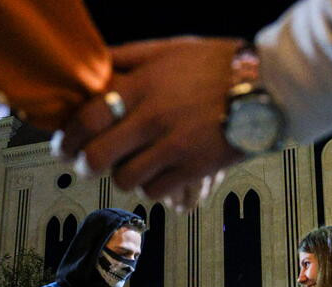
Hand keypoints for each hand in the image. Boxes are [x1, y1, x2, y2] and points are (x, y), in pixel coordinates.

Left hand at [60, 37, 245, 203]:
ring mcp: (174, 148)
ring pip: (124, 179)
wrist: (266, 86)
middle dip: (85, 164)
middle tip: (86, 164)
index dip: (68, 136)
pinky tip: (157, 173)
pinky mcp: (194, 170)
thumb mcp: (168, 49)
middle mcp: (153, 120)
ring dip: (121, 175)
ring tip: (129, 166)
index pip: (87, 117)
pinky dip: (150, 187)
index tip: (65, 145)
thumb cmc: (216, 64)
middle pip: (98, 157)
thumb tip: (91, 69)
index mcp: (142, 87)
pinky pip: (155, 191)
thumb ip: (127, 59)